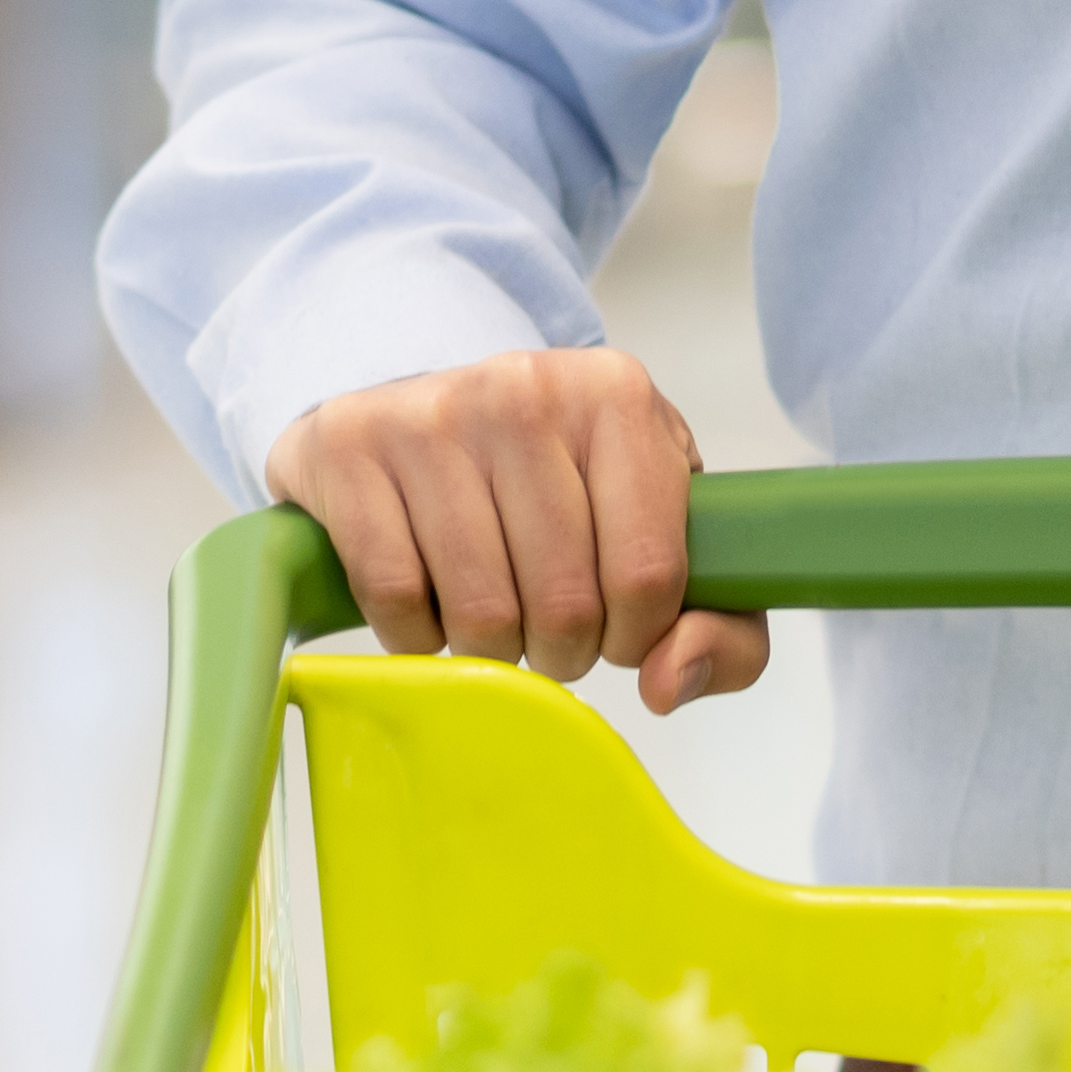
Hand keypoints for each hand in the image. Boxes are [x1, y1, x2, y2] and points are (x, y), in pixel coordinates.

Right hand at [263, 346, 772, 716]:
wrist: (417, 409)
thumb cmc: (555, 484)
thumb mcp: (662, 533)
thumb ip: (720, 627)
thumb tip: (669, 684)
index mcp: (617, 396)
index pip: (650, 574)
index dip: (636, 637)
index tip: (617, 631)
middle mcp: (525, 388)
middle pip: (564, 603)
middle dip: (561, 650)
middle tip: (546, 629)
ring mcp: (431, 410)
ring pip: (480, 610)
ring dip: (490, 648)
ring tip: (492, 613)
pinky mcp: (350, 444)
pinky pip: (396, 599)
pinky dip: (417, 636)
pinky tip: (429, 601)